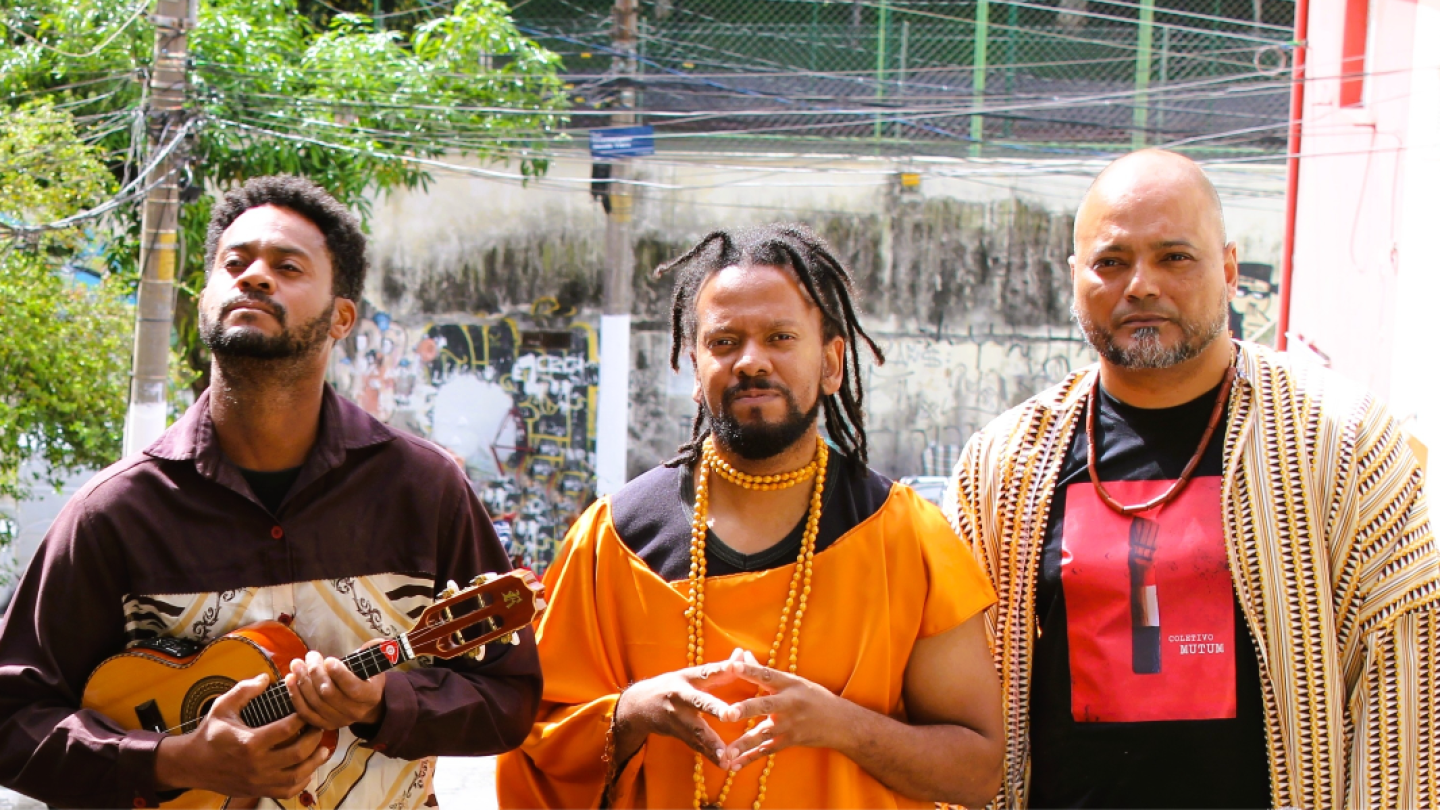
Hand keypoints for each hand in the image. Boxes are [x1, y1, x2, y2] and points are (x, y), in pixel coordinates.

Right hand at [154, 673, 330, 797]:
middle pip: (298, 753)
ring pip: (297, 775)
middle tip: (320, 726)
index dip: (303, 718)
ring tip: (323, 749)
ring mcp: (258, 781)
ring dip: (314, 762)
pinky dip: (302, 781)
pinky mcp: (258, 791)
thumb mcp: (222, 707)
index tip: (309, 709)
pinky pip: (287, 791)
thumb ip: (244, 690)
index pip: (287, 729)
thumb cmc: (209, 734)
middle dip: (314, 738)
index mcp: (249, 742)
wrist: (192, 764)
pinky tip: (308, 770)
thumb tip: (266, 678)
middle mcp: (257, 765)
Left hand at [285, 645, 386, 730]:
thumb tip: (379, 642)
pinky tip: (289, 681)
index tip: (329, 659)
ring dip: (302, 682)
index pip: (352, 688)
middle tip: (310, 656)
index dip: (339, 674)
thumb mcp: (375, 665)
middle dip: (316, 673)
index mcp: (369, 696)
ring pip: (315, 702)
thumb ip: (374, 652)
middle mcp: (354, 712)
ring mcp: (337, 720)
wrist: (366, 706)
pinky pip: (305, 712)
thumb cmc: (368, 680)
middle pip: (329, 693)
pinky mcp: (323, 724)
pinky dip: (295, 696)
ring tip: (296, 664)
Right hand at [612, 661, 741, 765]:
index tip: (737, 666)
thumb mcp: (691, 674)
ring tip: (728, 757)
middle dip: (715, 708)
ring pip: (697, 731)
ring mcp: (677, 717)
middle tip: (731, 714)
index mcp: (687, 678)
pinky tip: (725, 765)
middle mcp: (681, 696)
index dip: (722, 667)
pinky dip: (710, 755)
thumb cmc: (673, 686)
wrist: (638, 705)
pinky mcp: (677, 733)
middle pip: (699, 702)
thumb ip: (720, 668)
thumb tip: (743, 652)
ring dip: (713, 744)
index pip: (707, 671)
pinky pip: (696, 745)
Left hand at [720, 649, 849, 771]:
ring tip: (727, 751)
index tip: (731, 665)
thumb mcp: (793, 681)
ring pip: (763, 734)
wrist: (841, 723)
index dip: (749, 669)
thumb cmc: (813, 696)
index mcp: (789, 684)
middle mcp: (789, 704)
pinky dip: (750, 758)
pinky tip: (733, 765)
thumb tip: (742, 654)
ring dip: (744, 744)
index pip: (766, 674)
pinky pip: (767, 750)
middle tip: (728, 713)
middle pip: (764, 705)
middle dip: (746, 709)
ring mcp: (789, 725)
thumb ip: (764, 671)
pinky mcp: (789, 741)